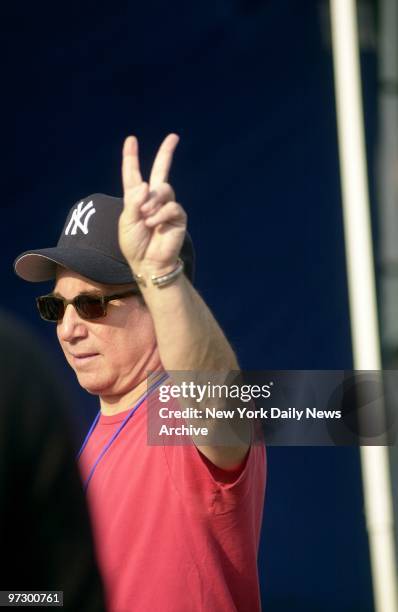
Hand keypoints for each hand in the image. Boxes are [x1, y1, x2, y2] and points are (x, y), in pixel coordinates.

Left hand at [119, 133, 186, 277]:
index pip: (133, 174)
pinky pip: (171, 206)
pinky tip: (154, 225)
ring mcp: (167, 207)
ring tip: (146, 218)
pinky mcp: (178, 217)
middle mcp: (153, 199)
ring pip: (163, 190)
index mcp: (136, 199)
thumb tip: (147, 184)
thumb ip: (134, 201)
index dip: (131, 158)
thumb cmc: (134, 245)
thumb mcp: (127, 221)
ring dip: (152, 202)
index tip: (131, 140)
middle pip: (160, 171)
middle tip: (174, 137)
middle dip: (166, 153)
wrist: (147, 263)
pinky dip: (160, 214)